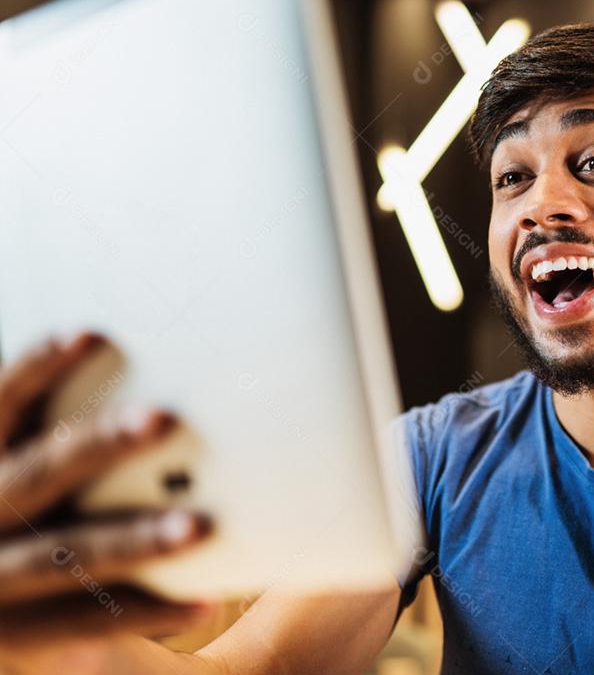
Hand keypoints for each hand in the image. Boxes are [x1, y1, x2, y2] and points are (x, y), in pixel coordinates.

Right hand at [0, 333, 213, 664]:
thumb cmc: (11, 513)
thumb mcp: (10, 459)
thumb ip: (46, 432)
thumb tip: (122, 357)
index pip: (3, 403)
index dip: (38, 367)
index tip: (90, 332)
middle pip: (38, 471)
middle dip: (98, 444)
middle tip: (163, 417)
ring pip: (65, 554)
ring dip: (134, 540)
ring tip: (199, 526)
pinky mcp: (19, 631)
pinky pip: (87, 622)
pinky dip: (148, 613)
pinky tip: (205, 605)